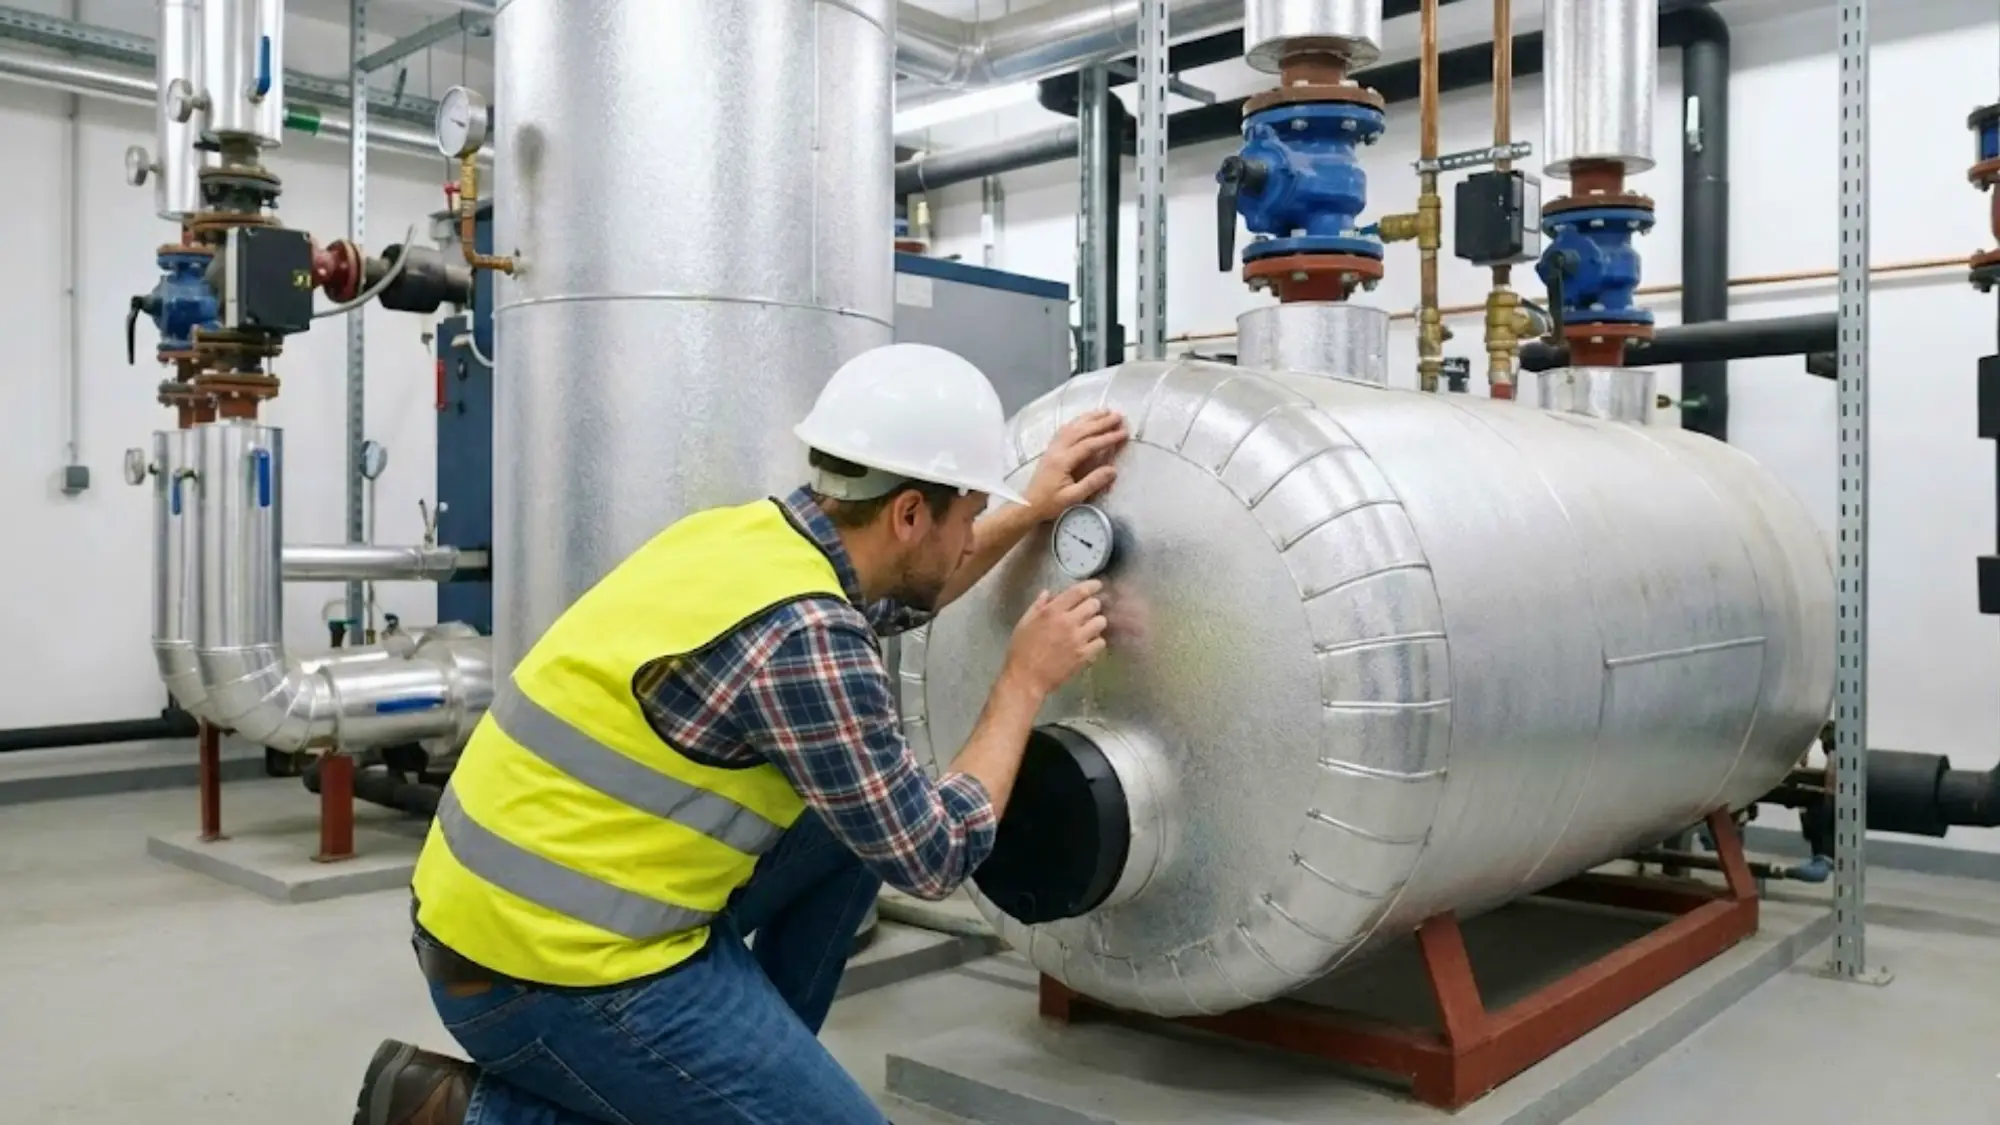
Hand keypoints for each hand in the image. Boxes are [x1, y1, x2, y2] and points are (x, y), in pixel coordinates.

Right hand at [1001, 581, 1108, 697]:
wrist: (1026, 679)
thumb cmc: (1021, 651)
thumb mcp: (1024, 623)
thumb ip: (1038, 606)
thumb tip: (1048, 593)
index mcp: (1052, 611)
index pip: (1079, 592)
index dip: (1092, 585)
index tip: (1097, 585)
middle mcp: (1068, 622)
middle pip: (1094, 605)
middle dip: (1092, 605)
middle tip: (1088, 611)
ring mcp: (1078, 639)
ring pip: (1101, 622)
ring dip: (1096, 623)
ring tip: (1088, 628)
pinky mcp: (1084, 655)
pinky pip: (1101, 642)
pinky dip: (1096, 641)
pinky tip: (1088, 644)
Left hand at [1024, 409, 1127, 520]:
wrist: (1028, 505)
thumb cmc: (1050, 503)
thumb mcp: (1072, 498)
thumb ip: (1092, 483)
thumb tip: (1113, 470)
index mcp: (1062, 461)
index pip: (1088, 445)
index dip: (1107, 438)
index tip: (1123, 433)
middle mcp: (1057, 450)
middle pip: (1081, 431)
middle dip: (1101, 422)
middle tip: (1118, 416)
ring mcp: (1052, 447)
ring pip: (1072, 427)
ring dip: (1089, 418)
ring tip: (1105, 411)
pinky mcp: (1051, 449)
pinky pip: (1064, 430)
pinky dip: (1077, 422)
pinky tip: (1084, 419)